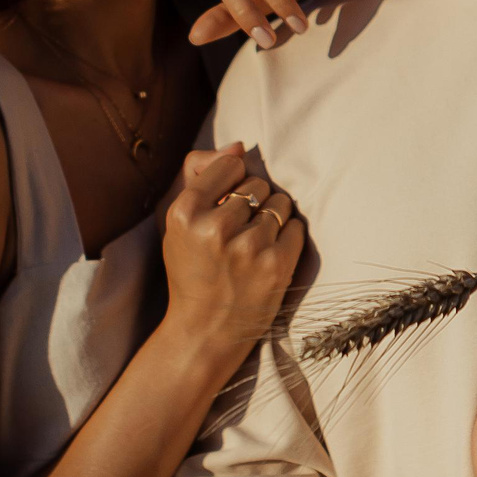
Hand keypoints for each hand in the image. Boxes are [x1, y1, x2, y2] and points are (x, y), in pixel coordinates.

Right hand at [159, 146, 303, 369]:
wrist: (204, 330)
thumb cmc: (192, 270)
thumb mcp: (178, 222)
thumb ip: (200, 175)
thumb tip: (239, 146)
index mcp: (185, 212)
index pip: (230, 164)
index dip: (232, 181)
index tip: (225, 202)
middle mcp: (216, 227)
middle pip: (258, 183)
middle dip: (254, 201)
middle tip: (240, 229)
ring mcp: (249, 247)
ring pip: (281, 203)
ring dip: (274, 217)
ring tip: (254, 241)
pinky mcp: (277, 265)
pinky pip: (297, 227)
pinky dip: (288, 236)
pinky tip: (269, 253)